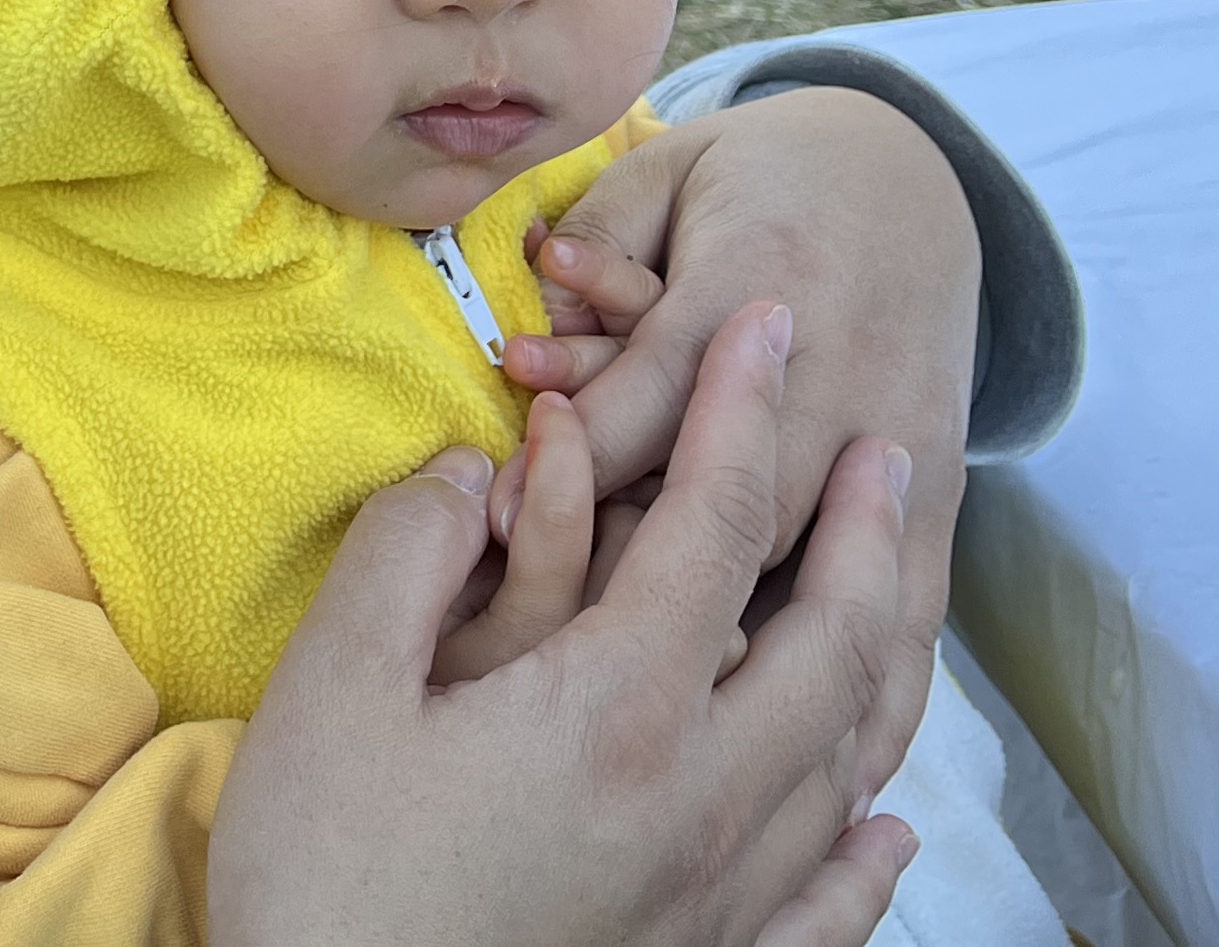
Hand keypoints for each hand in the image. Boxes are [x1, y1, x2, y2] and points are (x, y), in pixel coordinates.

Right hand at [212, 302, 920, 946]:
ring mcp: (715, 900)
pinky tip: (884, 826)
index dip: (748, 412)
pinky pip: (823, 909)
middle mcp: (702, 800)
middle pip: (830, 640)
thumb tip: (467, 469)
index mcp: (618, 709)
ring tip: (891, 593)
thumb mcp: (335, 686)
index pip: (717, 523)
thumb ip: (410, 553)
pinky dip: (865, 855)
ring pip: (845, 763)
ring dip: (879, 658)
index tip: (771, 329)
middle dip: (863, 528)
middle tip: (883, 442)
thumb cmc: (328, 878)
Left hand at [506, 91, 983, 814]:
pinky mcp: (939, 499)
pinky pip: (913, 618)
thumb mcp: (673, 169)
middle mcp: (832, 379)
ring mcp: (895, 447)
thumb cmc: (762, 175)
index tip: (494, 515)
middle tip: (559, 679)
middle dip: (647, 589)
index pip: (653, 393)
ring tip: (695, 785)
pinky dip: (879, 705)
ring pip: (828, 583)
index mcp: (758, 286)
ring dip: (766, 681)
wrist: (915, 177)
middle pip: (735, 506)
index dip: (571, 452)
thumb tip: (537, 294)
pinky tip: (837, 793)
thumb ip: (605, 234)